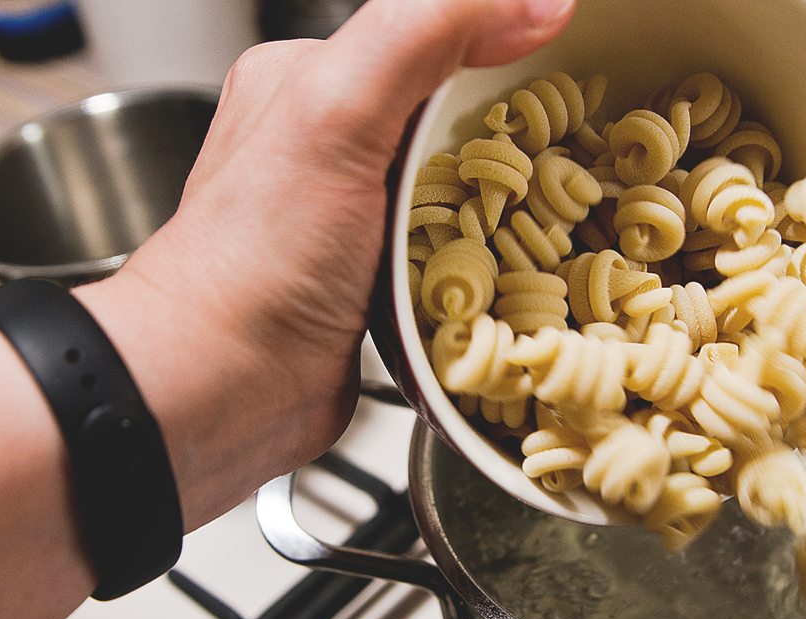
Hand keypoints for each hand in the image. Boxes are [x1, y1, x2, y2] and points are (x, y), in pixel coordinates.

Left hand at [78, 0, 573, 523]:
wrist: (218, 394)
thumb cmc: (256, 260)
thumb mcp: (339, 111)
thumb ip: (427, 31)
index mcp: (310, 76)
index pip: (433, 30)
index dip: (507, 39)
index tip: (578, 62)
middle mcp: (333, 143)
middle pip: (459, 111)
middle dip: (523, 128)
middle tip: (586, 143)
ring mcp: (358, 218)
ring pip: (466, 187)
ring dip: (516, 202)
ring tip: (569, 208)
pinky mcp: (382, 285)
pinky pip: (460, 256)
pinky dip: (495, 262)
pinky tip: (525, 270)